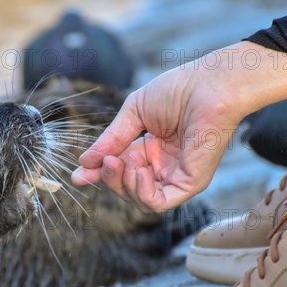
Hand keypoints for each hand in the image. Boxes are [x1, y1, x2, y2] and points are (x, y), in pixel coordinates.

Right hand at [72, 42, 286, 211]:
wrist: (209, 84)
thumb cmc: (178, 90)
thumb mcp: (133, 113)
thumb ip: (111, 140)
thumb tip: (84, 164)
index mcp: (150, 148)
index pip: (120, 168)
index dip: (98, 173)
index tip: (77, 177)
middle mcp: (163, 165)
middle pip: (127, 186)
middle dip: (110, 178)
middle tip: (107, 161)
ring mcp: (177, 175)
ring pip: (141, 199)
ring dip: (124, 184)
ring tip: (125, 161)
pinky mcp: (191, 182)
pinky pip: (160, 202)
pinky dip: (142, 192)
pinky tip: (139, 170)